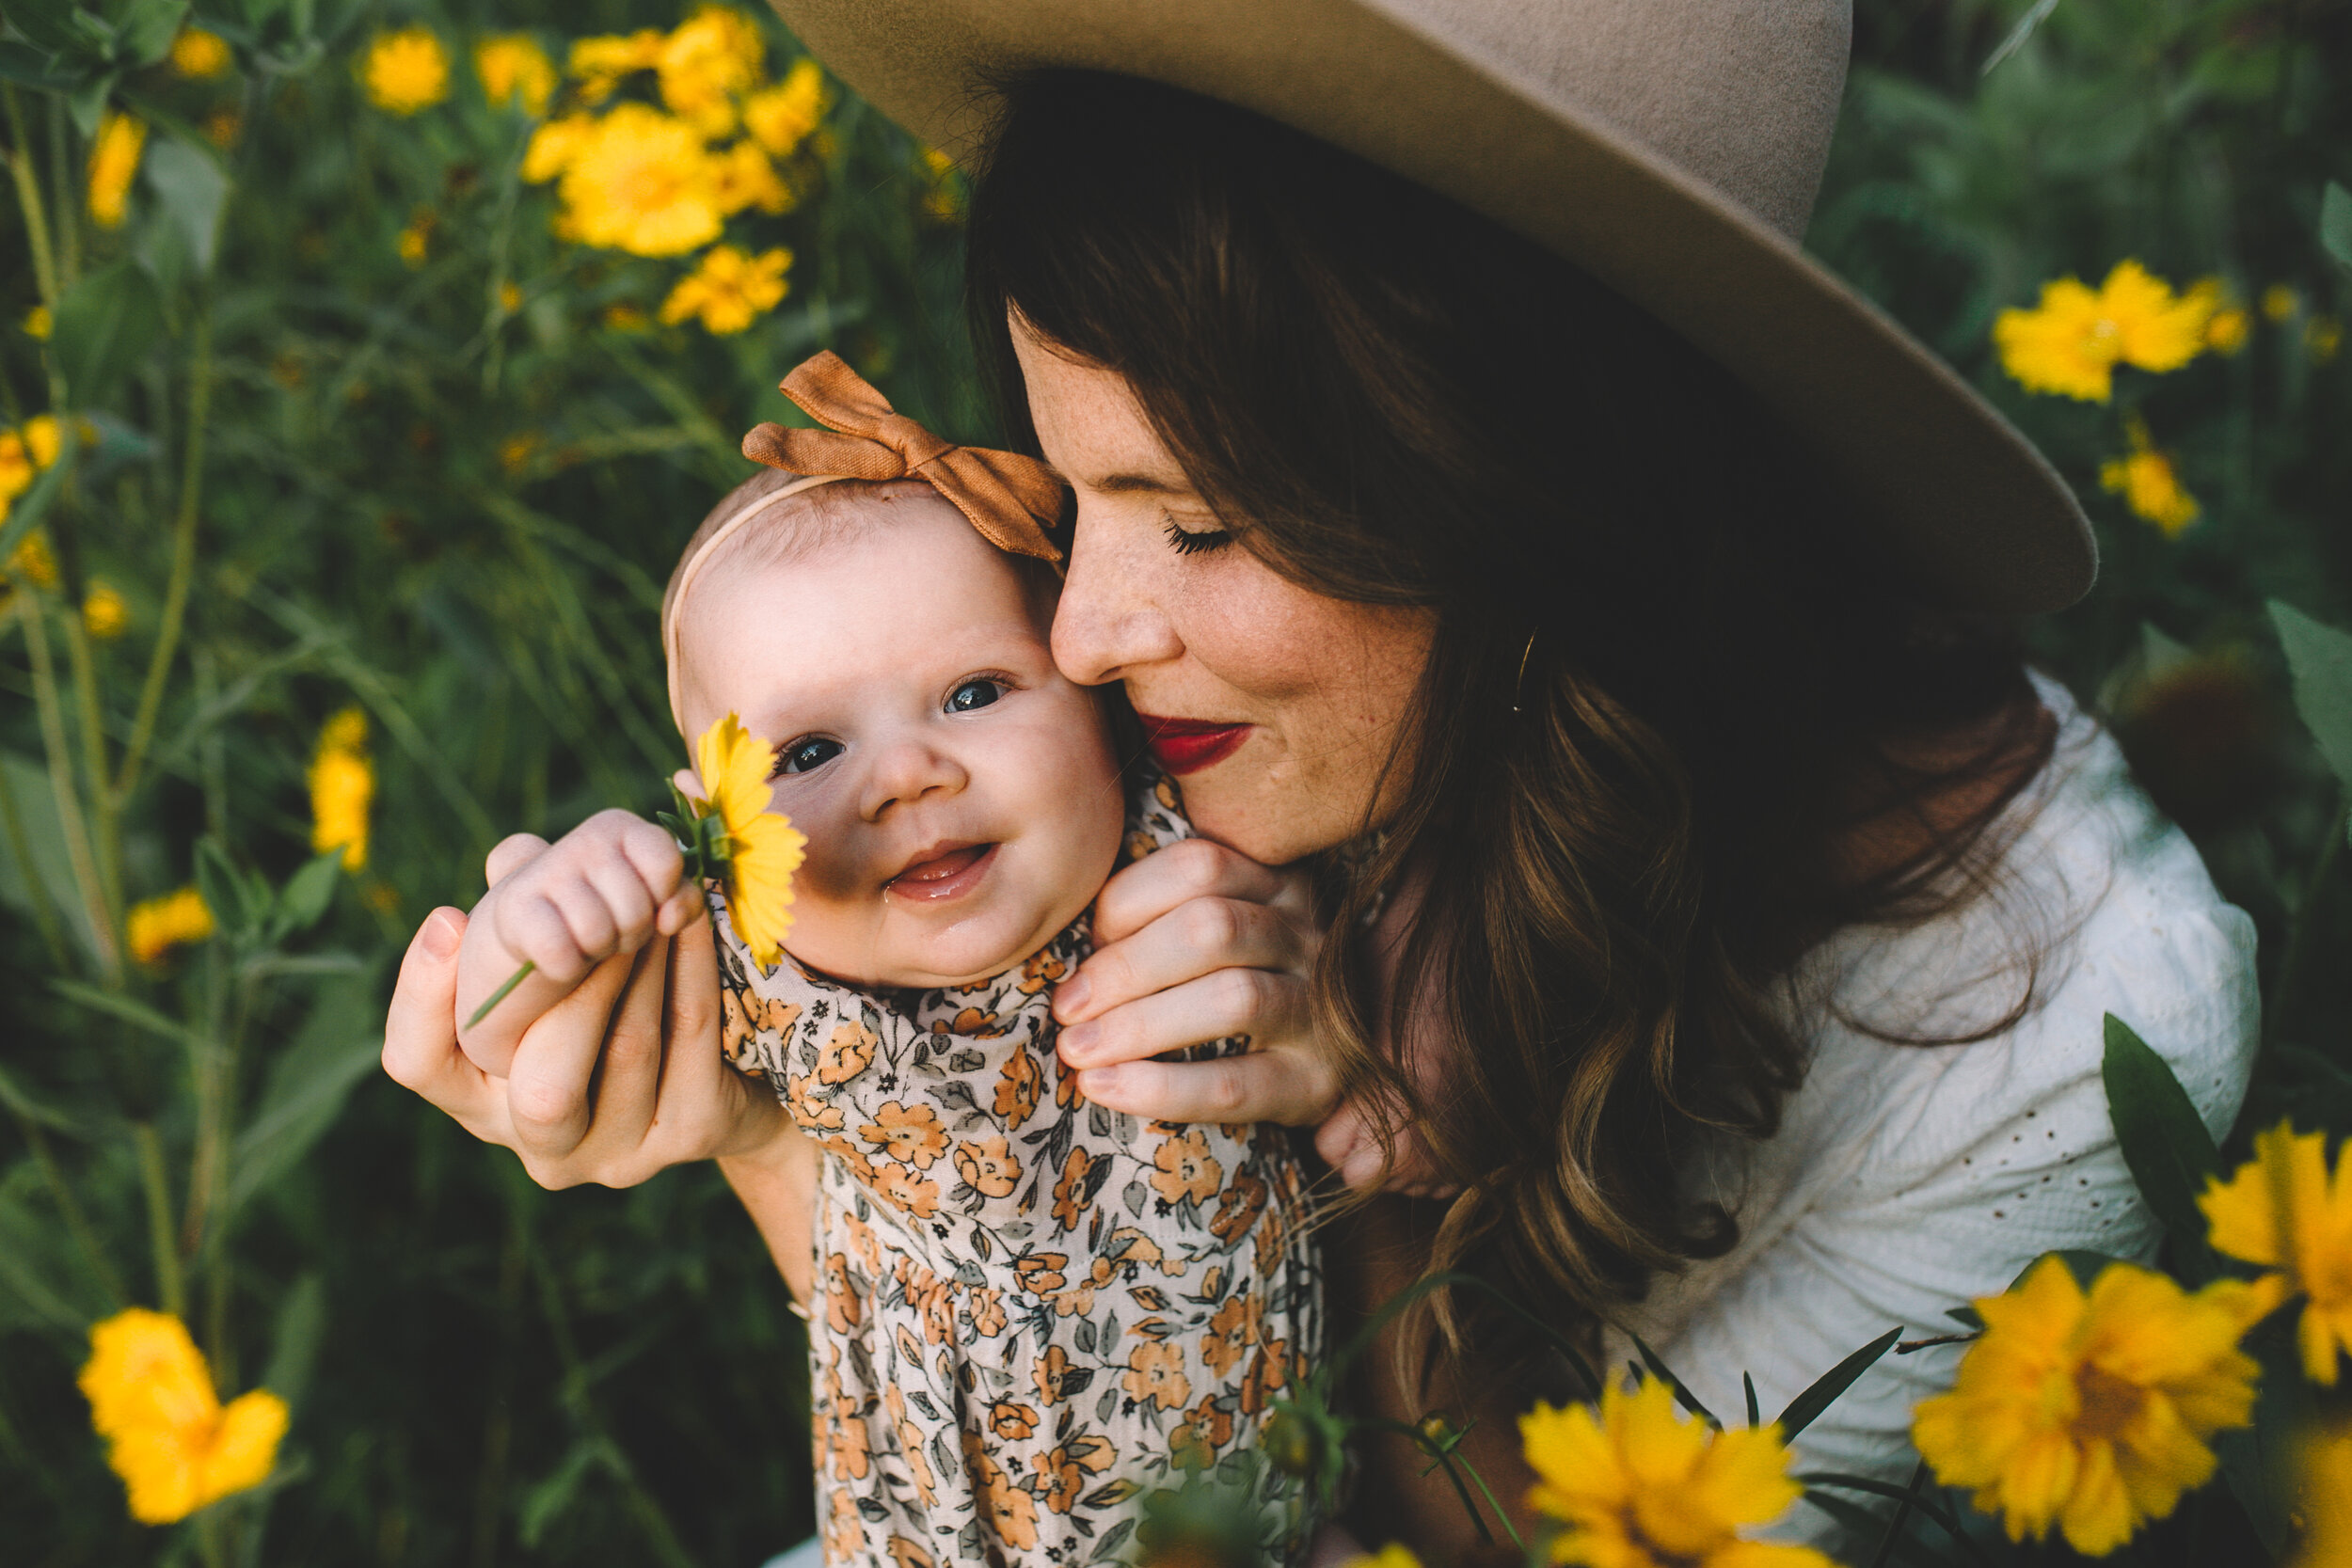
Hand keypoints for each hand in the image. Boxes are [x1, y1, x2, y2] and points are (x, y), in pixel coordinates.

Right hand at [384, 900, 794, 1190]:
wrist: (725, 1085)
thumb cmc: (612, 1010)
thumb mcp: (558, 971)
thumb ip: (525, 915)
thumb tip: (514, 856)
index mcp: (484, 1099)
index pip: (419, 1063)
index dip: (422, 996)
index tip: (452, 919)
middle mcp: (542, 1143)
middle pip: (541, 1085)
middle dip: (571, 985)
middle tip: (596, 917)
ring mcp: (621, 1150)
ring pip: (627, 1051)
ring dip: (639, 964)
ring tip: (653, 903)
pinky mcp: (693, 1131)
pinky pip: (689, 1037)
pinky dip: (689, 967)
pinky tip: (689, 922)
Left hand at [1054, 838, 1455, 1194]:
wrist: (1330, 1067)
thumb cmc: (1236, 987)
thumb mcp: (1219, 933)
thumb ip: (1164, 915)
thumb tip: (1067, 934)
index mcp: (1280, 886)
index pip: (1201, 867)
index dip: (1127, 899)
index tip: (1085, 940)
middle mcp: (1309, 939)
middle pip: (1213, 928)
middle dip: (1125, 967)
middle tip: (1066, 1005)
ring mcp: (1321, 1012)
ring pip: (1233, 1000)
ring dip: (1139, 1024)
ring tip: (1077, 1049)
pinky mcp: (1315, 1084)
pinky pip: (1235, 1084)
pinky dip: (1161, 1088)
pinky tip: (1104, 1087)